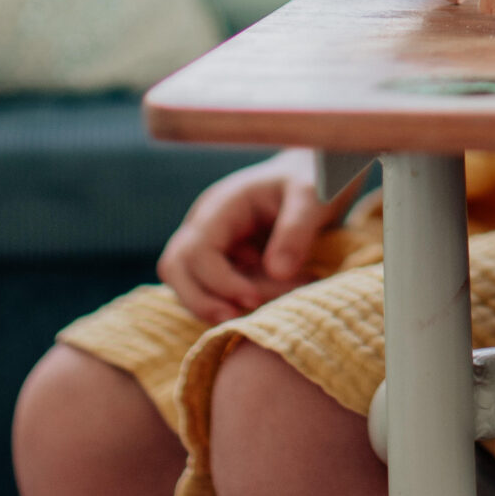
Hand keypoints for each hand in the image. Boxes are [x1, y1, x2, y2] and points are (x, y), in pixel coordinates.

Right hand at [156, 150, 359, 324]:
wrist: (319, 175)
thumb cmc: (315, 178)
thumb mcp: (313, 196)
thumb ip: (296, 229)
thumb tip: (276, 270)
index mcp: (222, 205)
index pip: (197, 251)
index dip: (219, 282)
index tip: (255, 299)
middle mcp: (207, 224)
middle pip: (175, 268)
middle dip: (202, 301)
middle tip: (242, 319)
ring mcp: (213, 243)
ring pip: (192, 285)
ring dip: (227, 304)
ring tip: (277, 305)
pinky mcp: (226, 261)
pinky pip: (217, 290)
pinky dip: (240, 302)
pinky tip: (280, 297)